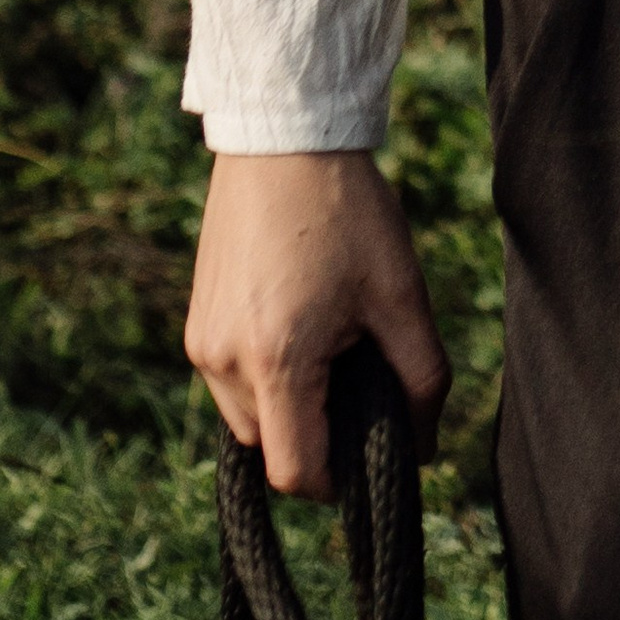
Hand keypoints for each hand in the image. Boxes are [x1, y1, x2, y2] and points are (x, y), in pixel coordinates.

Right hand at [187, 148, 449, 499]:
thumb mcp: (401, 294)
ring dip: (291, 403)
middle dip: (319, 432)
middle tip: (362, 373)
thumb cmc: (348, 213)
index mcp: (275, 361)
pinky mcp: (195, 322)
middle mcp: (221, 361)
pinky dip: (268, 374)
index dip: (339, 479)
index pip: (296, 471)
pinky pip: (232, 380)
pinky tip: (304, 322)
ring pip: (249, 417)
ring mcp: (200, 341)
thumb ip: (421, 377)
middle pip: (271, 447)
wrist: (284, 140)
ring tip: (333, 339)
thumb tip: (424, 446)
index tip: (374, 447)